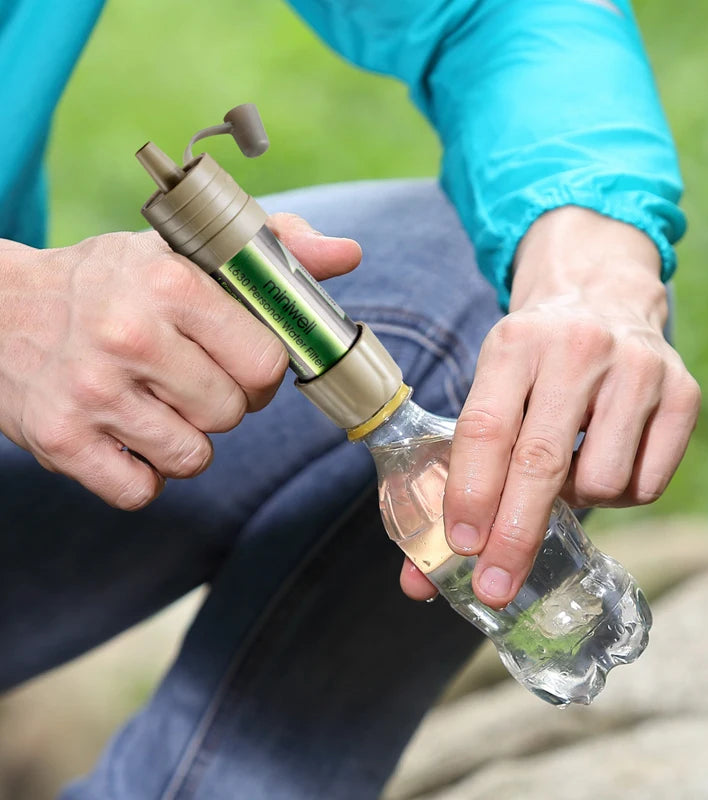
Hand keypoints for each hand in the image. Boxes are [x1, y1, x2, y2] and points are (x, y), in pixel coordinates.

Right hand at [0, 216, 359, 508]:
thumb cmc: (106, 282)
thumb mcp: (183, 250)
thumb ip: (272, 248)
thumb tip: (348, 254)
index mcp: (169, 286)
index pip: (265, 361)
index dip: (262, 370)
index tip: (240, 361)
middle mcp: (128, 339)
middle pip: (232, 413)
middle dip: (223, 403)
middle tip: (190, 379)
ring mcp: (90, 395)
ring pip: (193, 457)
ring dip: (186, 440)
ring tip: (156, 403)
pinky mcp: (60, 443)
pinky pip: (142, 491)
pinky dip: (146, 474)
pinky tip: (128, 435)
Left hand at [400, 206, 699, 606]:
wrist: (602, 297)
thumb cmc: (535, 362)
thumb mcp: (492, 387)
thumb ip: (460, 472)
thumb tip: (418, 580)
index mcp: (514, 344)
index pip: (486, 429)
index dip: (470, 494)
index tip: (460, 549)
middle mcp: (577, 349)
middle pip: (542, 462)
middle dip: (514, 535)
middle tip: (495, 585)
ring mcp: (637, 369)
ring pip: (601, 481)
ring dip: (575, 499)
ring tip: (566, 470)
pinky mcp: (683, 393)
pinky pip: (647, 484)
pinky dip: (619, 493)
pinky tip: (604, 460)